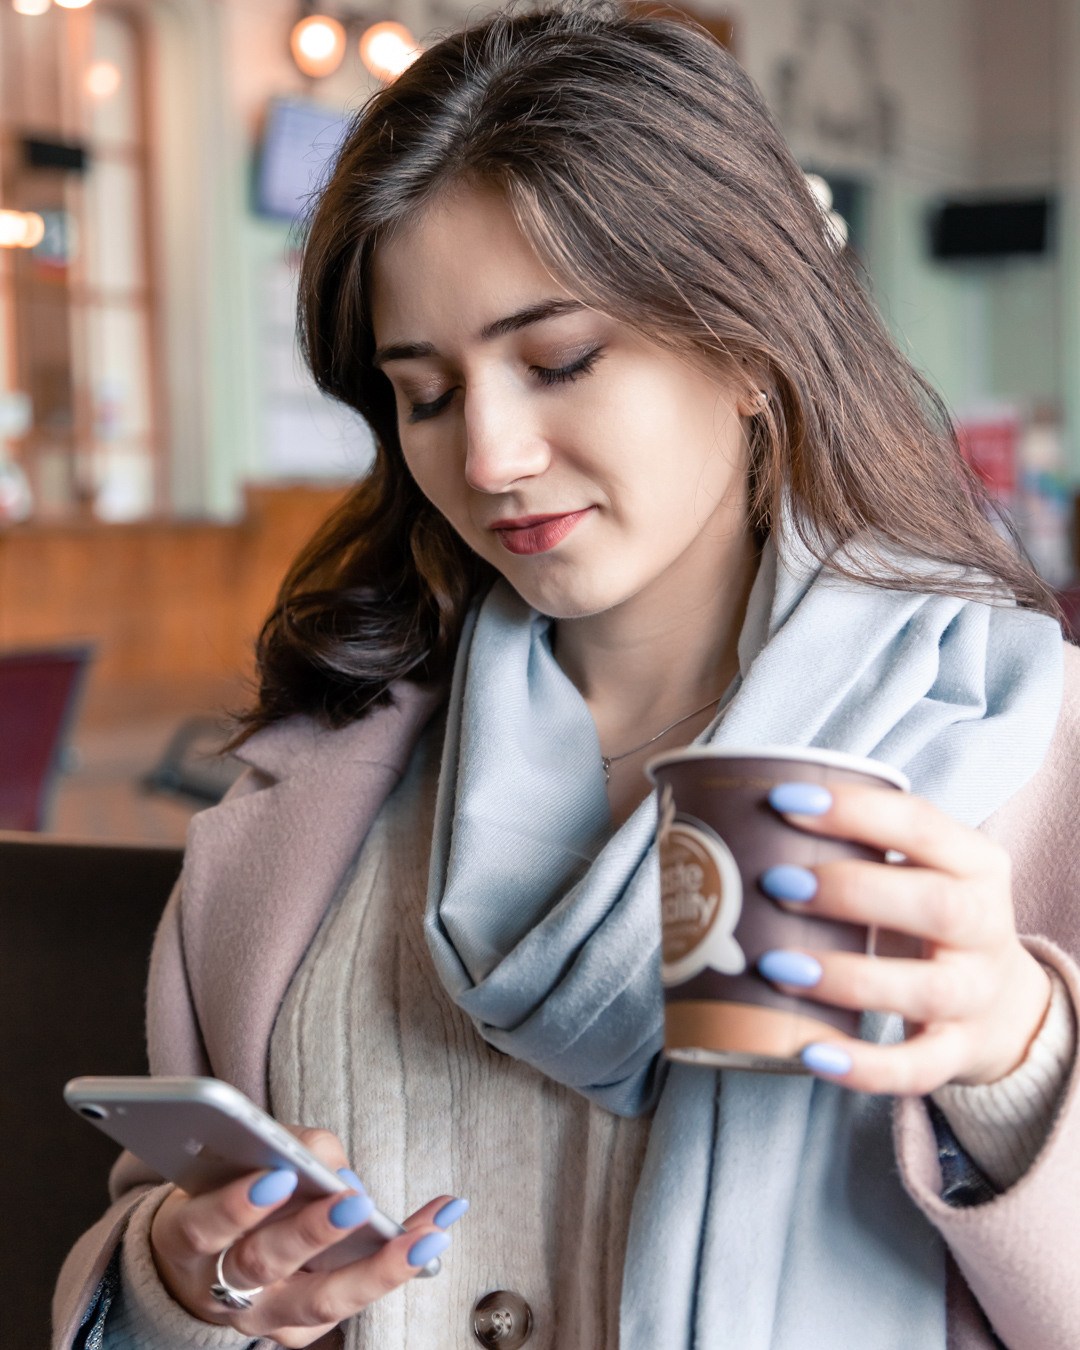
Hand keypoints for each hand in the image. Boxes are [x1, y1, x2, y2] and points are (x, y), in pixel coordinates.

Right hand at [149, 1125, 462, 1346]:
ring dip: (378, 1264)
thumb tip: (336, 1170)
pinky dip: (400, 1260)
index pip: (204, 1226)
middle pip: (266, 1266)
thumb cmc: (226, 1191)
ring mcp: (266, 1317)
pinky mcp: (301, 1333)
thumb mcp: (235, 1159)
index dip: (238, 1205)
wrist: (202, 1262)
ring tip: (424, 1234)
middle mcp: (225, 1288)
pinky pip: (354, 1301)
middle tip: (355, 1201)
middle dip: (314, 1232)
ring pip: (322, 1300)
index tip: (279, 1175)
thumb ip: (283, 1148)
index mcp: (192, 1239)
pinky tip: (436, 1226)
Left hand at [757, 780, 1051, 1095]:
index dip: (854, 811)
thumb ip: (851, 844)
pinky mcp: (957, 1053)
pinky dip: (863, 1066)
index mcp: (974, 862)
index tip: (783, 801)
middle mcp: (984, 925)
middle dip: (851, 891)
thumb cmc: (924, 915)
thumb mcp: (916, 869)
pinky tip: (809, 1053)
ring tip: (774, 967)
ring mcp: (974, 995)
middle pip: (936, 905)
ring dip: (846, 977)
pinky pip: (916, 1069)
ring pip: (924, 989)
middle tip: (776, 883)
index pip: (921, 824)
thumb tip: (728, 821)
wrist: (1001, 1005)